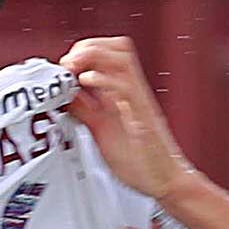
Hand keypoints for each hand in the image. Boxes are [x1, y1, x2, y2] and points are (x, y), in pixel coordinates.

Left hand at [61, 35, 192, 200]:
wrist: (163, 181)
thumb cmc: (138, 159)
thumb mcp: (101, 129)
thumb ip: (85, 110)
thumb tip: (65, 95)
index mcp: (123, 94)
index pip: (109, 52)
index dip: (86, 49)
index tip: (66, 64)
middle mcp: (132, 93)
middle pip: (118, 48)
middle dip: (89, 47)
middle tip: (68, 63)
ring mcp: (137, 103)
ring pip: (122, 61)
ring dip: (93, 57)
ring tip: (73, 68)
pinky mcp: (141, 118)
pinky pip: (126, 89)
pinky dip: (104, 80)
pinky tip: (87, 81)